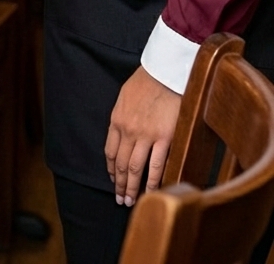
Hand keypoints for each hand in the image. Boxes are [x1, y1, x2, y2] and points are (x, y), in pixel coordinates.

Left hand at [105, 66, 181, 205]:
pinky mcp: (164, 138)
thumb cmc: (145, 82)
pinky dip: (153, 181)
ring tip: (131, 201)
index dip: (110, 168)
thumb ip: (121, 117)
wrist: (163, 73)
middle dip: (119, 183)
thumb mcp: (124, 98)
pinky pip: (156, 165)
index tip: (112, 179)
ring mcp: (145, 136)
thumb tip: (121, 132)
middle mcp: (127, 130)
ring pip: (134, 168)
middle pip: (120, 163)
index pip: (109, 151)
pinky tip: (152, 192)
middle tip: (120, 199)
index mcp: (116, 120)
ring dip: (132, 187)